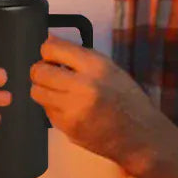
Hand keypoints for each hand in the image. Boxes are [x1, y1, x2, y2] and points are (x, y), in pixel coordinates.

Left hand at [30, 36, 159, 172]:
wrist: (141, 137)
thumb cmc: (128, 101)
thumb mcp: (111, 70)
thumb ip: (79, 56)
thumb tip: (50, 41)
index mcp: (96, 66)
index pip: (53, 49)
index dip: (48, 51)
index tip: (51, 55)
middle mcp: (83, 86)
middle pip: (38, 71)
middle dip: (40, 71)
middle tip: (49, 74)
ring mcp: (73, 109)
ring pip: (36, 92)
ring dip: (43, 89)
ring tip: (58, 91)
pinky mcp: (67, 127)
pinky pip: (46, 111)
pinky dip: (52, 108)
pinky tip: (69, 109)